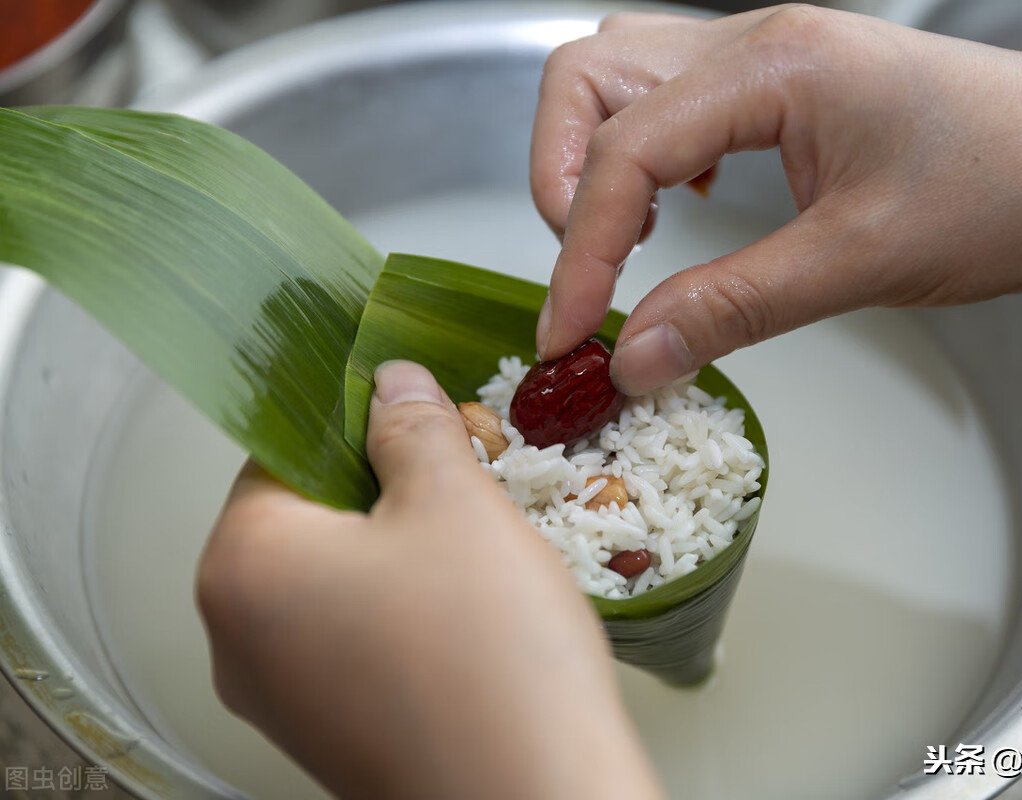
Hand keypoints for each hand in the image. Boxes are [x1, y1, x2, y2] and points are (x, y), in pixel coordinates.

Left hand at [197, 361, 661, 799]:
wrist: (536, 799)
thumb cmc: (488, 651)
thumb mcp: (456, 503)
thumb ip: (412, 426)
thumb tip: (390, 381)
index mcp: (241, 565)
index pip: (280, 450)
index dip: (358, 421)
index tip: (423, 421)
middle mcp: (236, 639)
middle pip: (307, 519)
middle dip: (387, 490)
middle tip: (466, 490)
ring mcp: (281, 699)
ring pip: (338, 581)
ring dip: (403, 552)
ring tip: (479, 558)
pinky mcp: (329, 736)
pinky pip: (357, 642)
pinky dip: (406, 615)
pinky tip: (472, 618)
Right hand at [532, 4, 1021, 393]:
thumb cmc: (1011, 185)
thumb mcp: (861, 260)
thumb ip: (734, 307)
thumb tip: (636, 358)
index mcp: (773, 68)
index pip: (626, 152)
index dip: (578, 250)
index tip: (566, 332)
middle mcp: (756, 44)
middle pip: (591, 76)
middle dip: (560, 176)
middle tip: (584, 271)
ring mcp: (768, 59)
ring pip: (623, 77)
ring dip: (596, 158)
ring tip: (618, 240)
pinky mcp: (785, 89)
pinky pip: (675, 98)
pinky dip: (645, 154)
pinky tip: (679, 205)